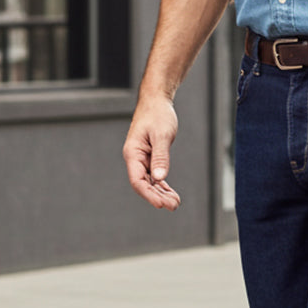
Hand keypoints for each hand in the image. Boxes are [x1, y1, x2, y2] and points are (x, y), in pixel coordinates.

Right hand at [123, 94, 181, 210]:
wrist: (156, 101)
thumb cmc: (157, 114)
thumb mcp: (161, 135)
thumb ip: (160, 157)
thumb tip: (160, 178)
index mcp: (133, 153)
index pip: (137, 181)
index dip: (149, 194)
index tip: (161, 204)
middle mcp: (135, 158)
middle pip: (144, 184)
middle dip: (157, 197)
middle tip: (173, 206)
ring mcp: (142, 159)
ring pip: (150, 182)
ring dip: (161, 193)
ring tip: (175, 203)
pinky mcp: (150, 157)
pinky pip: (155, 176)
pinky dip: (163, 186)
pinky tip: (171, 194)